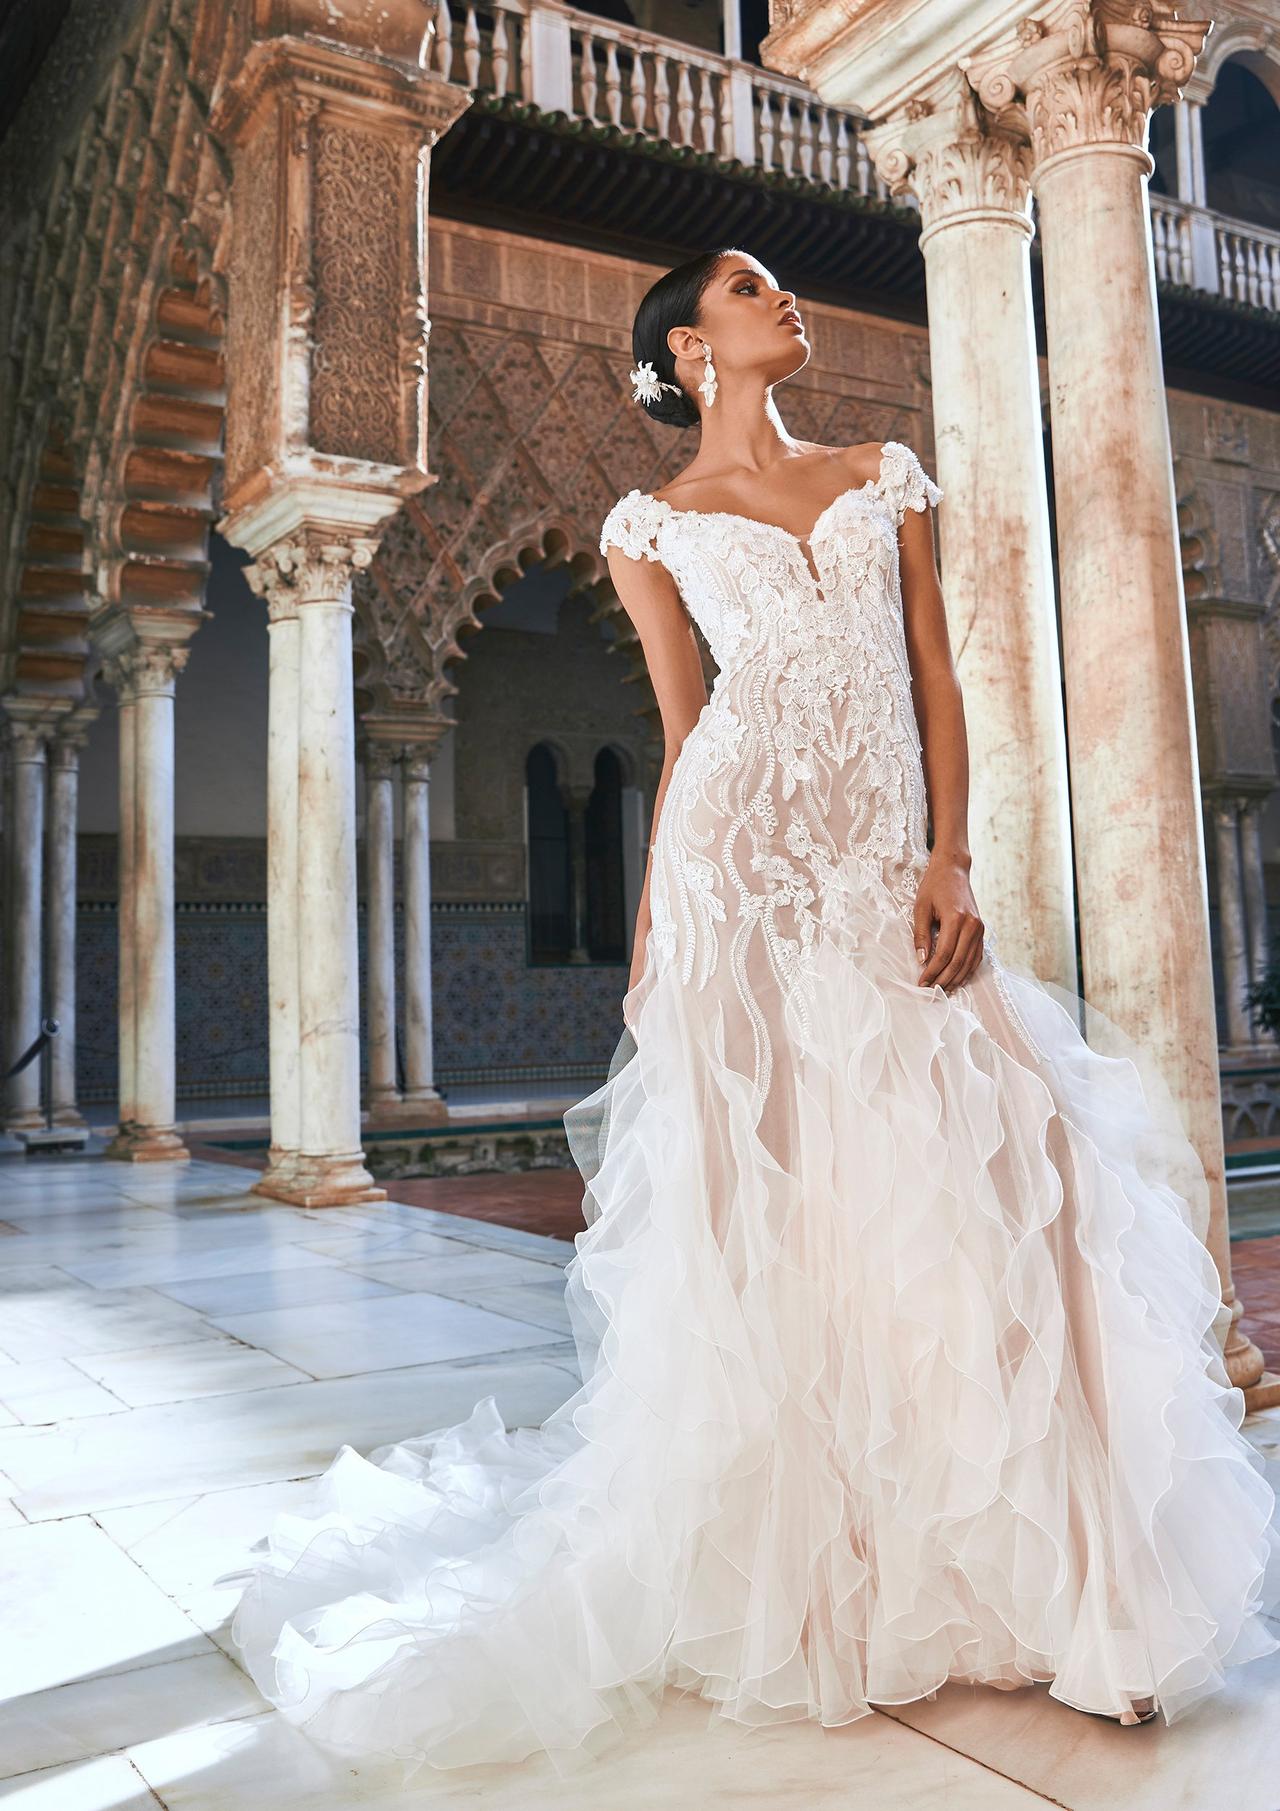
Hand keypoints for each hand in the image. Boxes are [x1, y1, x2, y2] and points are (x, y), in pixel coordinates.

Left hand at [913, 855, 984, 991]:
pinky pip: (976, 956)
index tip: (921, 982)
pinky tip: (958, 979)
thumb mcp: (921, 908)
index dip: (932, 971)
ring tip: (943, 989)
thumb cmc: (934, 887)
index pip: (944, 954)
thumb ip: (921, 935)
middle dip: (944, 979)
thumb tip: (922, 960)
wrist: (953, 870)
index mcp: (956, 919)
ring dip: (956, 978)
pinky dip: (967, 969)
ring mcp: (980, 929)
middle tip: (931, 990)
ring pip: (969, 962)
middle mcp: (972, 926)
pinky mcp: (981, 930)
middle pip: (958, 962)